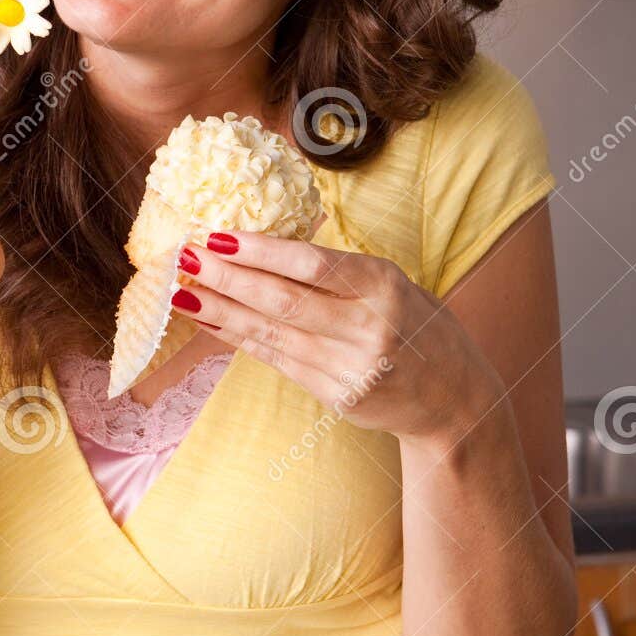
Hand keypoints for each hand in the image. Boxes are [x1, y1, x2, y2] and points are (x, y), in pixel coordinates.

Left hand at [172, 228, 503, 447]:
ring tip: (181, 291)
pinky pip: (276, 359)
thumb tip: (265, 245)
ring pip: (271, 332)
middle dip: (227, 277)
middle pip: (282, 299)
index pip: (312, 264)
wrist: (453, 399)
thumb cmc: (418, 326)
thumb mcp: (392, 285)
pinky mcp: (335, 395)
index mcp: (383, 286)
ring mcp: (349, 366)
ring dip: (220, 310)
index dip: (260, 251)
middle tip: (184, 257)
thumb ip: (339, 271)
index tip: (216, 236)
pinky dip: (238, 338)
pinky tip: (210, 321)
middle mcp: (367, 326)